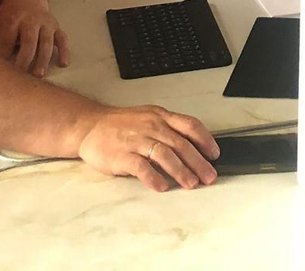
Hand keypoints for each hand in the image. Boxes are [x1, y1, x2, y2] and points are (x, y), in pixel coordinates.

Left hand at [0, 0, 68, 77]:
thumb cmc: (8, 17)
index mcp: (11, 21)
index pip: (7, 41)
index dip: (3, 57)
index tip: (0, 73)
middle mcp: (30, 21)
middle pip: (29, 41)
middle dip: (25, 59)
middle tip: (21, 77)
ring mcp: (45, 23)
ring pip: (47, 41)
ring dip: (43, 58)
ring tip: (39, 75)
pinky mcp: (56, 26)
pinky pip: (62, 38)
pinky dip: (64, 50)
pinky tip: (64, 64)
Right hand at [77, 106, 219, 191]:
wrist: (89, 126)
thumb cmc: (121, 125)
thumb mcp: (148, 117)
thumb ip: (168, 128)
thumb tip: (192, 146)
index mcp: (160, 116)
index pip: (190, 125)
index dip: (205, 140)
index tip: (215, 154)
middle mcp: (151, 126)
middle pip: (181, 144)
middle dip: (199, 162)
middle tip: (209, 176)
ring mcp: (137, 140)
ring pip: (165, 154)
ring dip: (181, 171)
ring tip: (191, 183)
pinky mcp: (122, 155)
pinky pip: (141, 166)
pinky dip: (154, 177)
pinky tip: (162, 187)